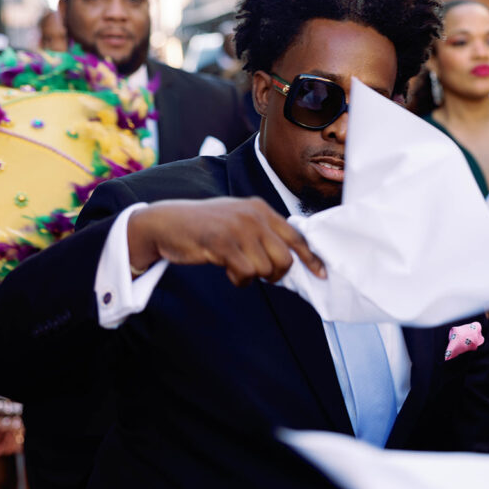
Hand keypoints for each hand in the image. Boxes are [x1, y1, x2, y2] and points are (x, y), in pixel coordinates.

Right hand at [126, 197, 325, 285]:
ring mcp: (239, 228)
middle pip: (285, 258)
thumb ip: (263, 232)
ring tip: (235, 267)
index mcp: (261, 208)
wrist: (167, 223)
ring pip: (266, 268)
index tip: (321, 274)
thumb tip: (290, 257)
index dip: (311, 257)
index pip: (296, 235)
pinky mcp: (223, 243)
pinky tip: (227, 270)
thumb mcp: (239, 220)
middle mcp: (254, 215)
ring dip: (251, 276)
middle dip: (276, 274)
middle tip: (261, 274)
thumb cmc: (206, 226)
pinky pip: (246, 273)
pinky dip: (239, 279)